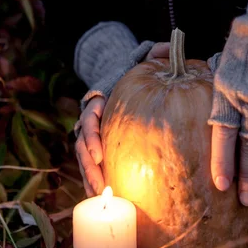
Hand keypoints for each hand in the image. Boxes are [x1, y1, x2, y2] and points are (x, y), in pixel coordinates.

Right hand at [75, 41, 169, 195]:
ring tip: (102, 196)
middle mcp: (92, 120)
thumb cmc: (136, 73)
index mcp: (98, 101)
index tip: (99, 154)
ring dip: (90, 179)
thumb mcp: (144, 60)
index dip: (91, 138)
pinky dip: (97, 181)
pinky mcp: (101, 148)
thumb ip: (154, 53)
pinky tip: (109, 199)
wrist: (125, 81)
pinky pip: (96, 166)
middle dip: (88, 167)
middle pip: (82, 146)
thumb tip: (165, 48)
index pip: (89, 120)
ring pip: (85, 160)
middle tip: (101, 185)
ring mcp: (94, 136)